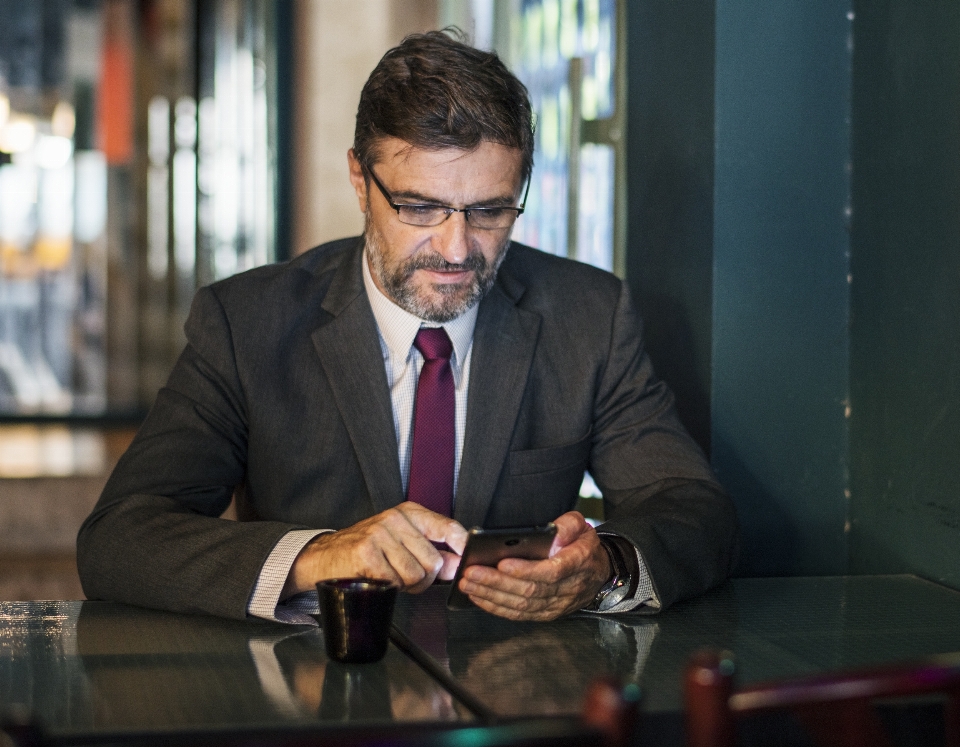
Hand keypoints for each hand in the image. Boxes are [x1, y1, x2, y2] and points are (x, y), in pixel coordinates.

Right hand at [283, 502, 467, 597]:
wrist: (325, 556)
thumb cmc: (368, 551)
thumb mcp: (402, 543)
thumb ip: (431, 551)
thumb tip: (456, 566)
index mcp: (408, 513)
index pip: (447, 527)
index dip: (461, 545)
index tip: (466, 558)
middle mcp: (395, 518)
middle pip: (433, 560)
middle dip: (425, 579)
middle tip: (408, 578)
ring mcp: (380, 533)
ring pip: (416, 574)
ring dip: (407, 585)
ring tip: (392, 577)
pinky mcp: (367, 552)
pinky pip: (395, 581)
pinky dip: (389, 587)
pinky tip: (378, 578)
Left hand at [457, 511, 611, 620]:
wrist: (597, 573)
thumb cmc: (583, 546)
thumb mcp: (583, 527)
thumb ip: (569, 525)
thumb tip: (553, 533)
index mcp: (577, 564)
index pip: (551, 572)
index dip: (526, 570)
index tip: (502, 562)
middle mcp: (567, 589)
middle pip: (530, 591)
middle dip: (497, 582)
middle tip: (471, 572)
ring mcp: (556, 605)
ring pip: (521, 605)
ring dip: (491, 595)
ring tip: (468, 583)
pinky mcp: (545, 614)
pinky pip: (519, 614)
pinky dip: (496, 607)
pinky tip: (478, 596)